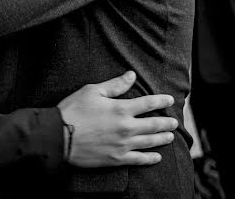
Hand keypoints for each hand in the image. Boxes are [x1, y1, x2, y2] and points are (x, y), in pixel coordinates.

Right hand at [57, 70, 177, 166]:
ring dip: (162, 139)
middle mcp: (126, 127)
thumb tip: (131, 75)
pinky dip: (150, 158)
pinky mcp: (116, 159)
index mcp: (121, 108)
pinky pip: (138, 160)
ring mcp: (122, 145)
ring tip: (170, 136)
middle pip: (153, 124)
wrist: (59, 137)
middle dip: (166, 123)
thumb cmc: (74, 111)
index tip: (170, 100)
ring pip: (149, 142)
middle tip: (175, 122)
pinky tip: (157, 157)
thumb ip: (115, 85)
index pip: (148, 103)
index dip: (161, 101)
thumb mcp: (93, 91)